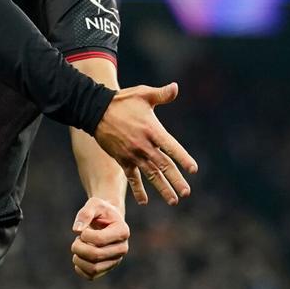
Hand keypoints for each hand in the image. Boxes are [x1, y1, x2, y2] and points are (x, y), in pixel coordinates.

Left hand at [70, 197, 129, 279]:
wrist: (107, 221)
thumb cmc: (101, 211)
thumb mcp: (94, 204)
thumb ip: (85, 213)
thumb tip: (77, 230)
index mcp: (122, 231)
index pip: (100, 239)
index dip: (85, 235)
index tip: (83, 230)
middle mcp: (122, 248)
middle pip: (96, 255)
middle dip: (78, 247)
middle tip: (76, 240)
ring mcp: (115, 260)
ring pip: (93, 269)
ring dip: (78, 258)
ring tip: (78, 248)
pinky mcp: (107, 268)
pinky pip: (91, 276)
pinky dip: (80, 269)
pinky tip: (78, 257)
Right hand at [94, 82, 197, 205]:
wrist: (96, 111)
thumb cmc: (123, 101)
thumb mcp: (143, 94)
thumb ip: (162, 94)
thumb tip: (176, 87)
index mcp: (152, 130)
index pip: (172, 147)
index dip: (183, 158)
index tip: (193, 170)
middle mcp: (144, 145)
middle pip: (163, 166)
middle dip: (176, 180)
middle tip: (186, 193)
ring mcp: (133, 154)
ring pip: (150, 175)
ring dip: (162, 188)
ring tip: (173, 200)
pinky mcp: (122, 160)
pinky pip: (132, 178)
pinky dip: (138, 189)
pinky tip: (144, 201)